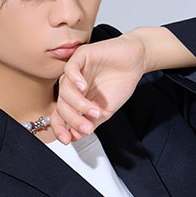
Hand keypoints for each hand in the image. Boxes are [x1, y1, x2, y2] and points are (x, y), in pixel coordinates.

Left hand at [50, 25, 195, 143]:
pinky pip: (70, 69)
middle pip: (61, 105)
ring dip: (79, 104)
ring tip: (95, 110)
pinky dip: (75, 80)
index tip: (68, 140)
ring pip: (65, 90)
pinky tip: (84, 87)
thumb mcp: (106, 111)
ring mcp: (75, 71)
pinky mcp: (80, 56)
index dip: (60, 128)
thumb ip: (90, 123)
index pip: (60, 115)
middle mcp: (72, 86)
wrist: (136, 61)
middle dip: (73, 120)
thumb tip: (75, 136)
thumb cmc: (121, 82)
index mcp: (75, 99)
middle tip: (88, 127)